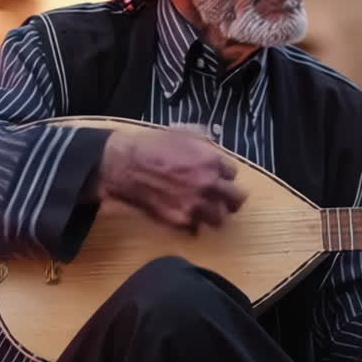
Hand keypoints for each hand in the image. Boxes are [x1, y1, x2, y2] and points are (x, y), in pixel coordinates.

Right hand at [99, 126, 246, 231]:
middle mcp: (208, 184)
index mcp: (211, 161)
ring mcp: (196, 205)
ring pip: (220, 219)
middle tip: (224, 199)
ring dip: (215, 214)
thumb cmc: (151, 146)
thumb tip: (215, 149)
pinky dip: (193, 224)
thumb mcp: (183, 133)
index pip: (233, 173)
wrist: (125, 165)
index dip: (224, 175)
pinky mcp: (181, 221)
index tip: (217, 176)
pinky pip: (197, 228)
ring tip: (206, 210)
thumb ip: (206, 143)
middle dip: (231, 198)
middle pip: (236, 200)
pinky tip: (186, 214)